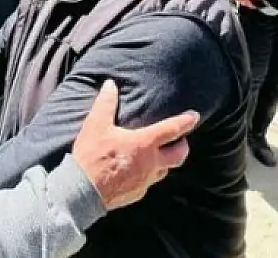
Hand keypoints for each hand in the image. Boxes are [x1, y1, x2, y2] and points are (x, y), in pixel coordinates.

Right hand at [72, 80, 198, 210]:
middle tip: (178, 140)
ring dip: (165, 161)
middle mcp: (152, 163)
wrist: (83, 190)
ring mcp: (146, 181)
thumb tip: (110, 85)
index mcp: (145, 144)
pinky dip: (148, 174)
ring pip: (165, 170)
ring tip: (157, 154)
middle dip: (182, 146)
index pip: (173, 130)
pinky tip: (137, 171)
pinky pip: (149, 182)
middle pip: (179, 155)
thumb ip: (105, 103)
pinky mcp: (138, 193)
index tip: (195, 116)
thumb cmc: (92, 155)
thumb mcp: (96, 125)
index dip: (186, 121)